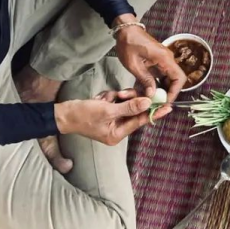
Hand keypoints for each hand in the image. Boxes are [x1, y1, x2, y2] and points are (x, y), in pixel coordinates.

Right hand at [54, 89, 171, 145]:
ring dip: (115, 98)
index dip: (154, 112)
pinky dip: (108, 97)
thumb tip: (147, 103)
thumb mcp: (107, 110)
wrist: (61, 113)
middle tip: (120, 95)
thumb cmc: (81, 115)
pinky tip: (99, 99)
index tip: (167, 106)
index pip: (141, 121)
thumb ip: (129, 107)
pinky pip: (115, 101)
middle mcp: (116, 129)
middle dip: (127, 100)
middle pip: (133, 111)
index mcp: (117, 134)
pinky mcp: (106, 112)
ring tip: (104, 99)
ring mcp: (111, 121)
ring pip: (124, 103)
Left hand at [113, 16, 186, 101]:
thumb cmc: (128, 43)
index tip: (164, 102)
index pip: (179, 78)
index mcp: (165, 59)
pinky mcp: (158, 62)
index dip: (174, 92)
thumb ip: (145, 80)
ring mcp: (164, 61)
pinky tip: (146, 91)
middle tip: (156, 103)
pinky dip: (156, 84)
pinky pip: (161, 76)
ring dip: (161, 90)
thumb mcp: (133, 64)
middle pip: (176, 80)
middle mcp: (168, 60)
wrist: (126, 30)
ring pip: (168, 79)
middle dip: (168, 93)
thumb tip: (152, 95)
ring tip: (150, 99)